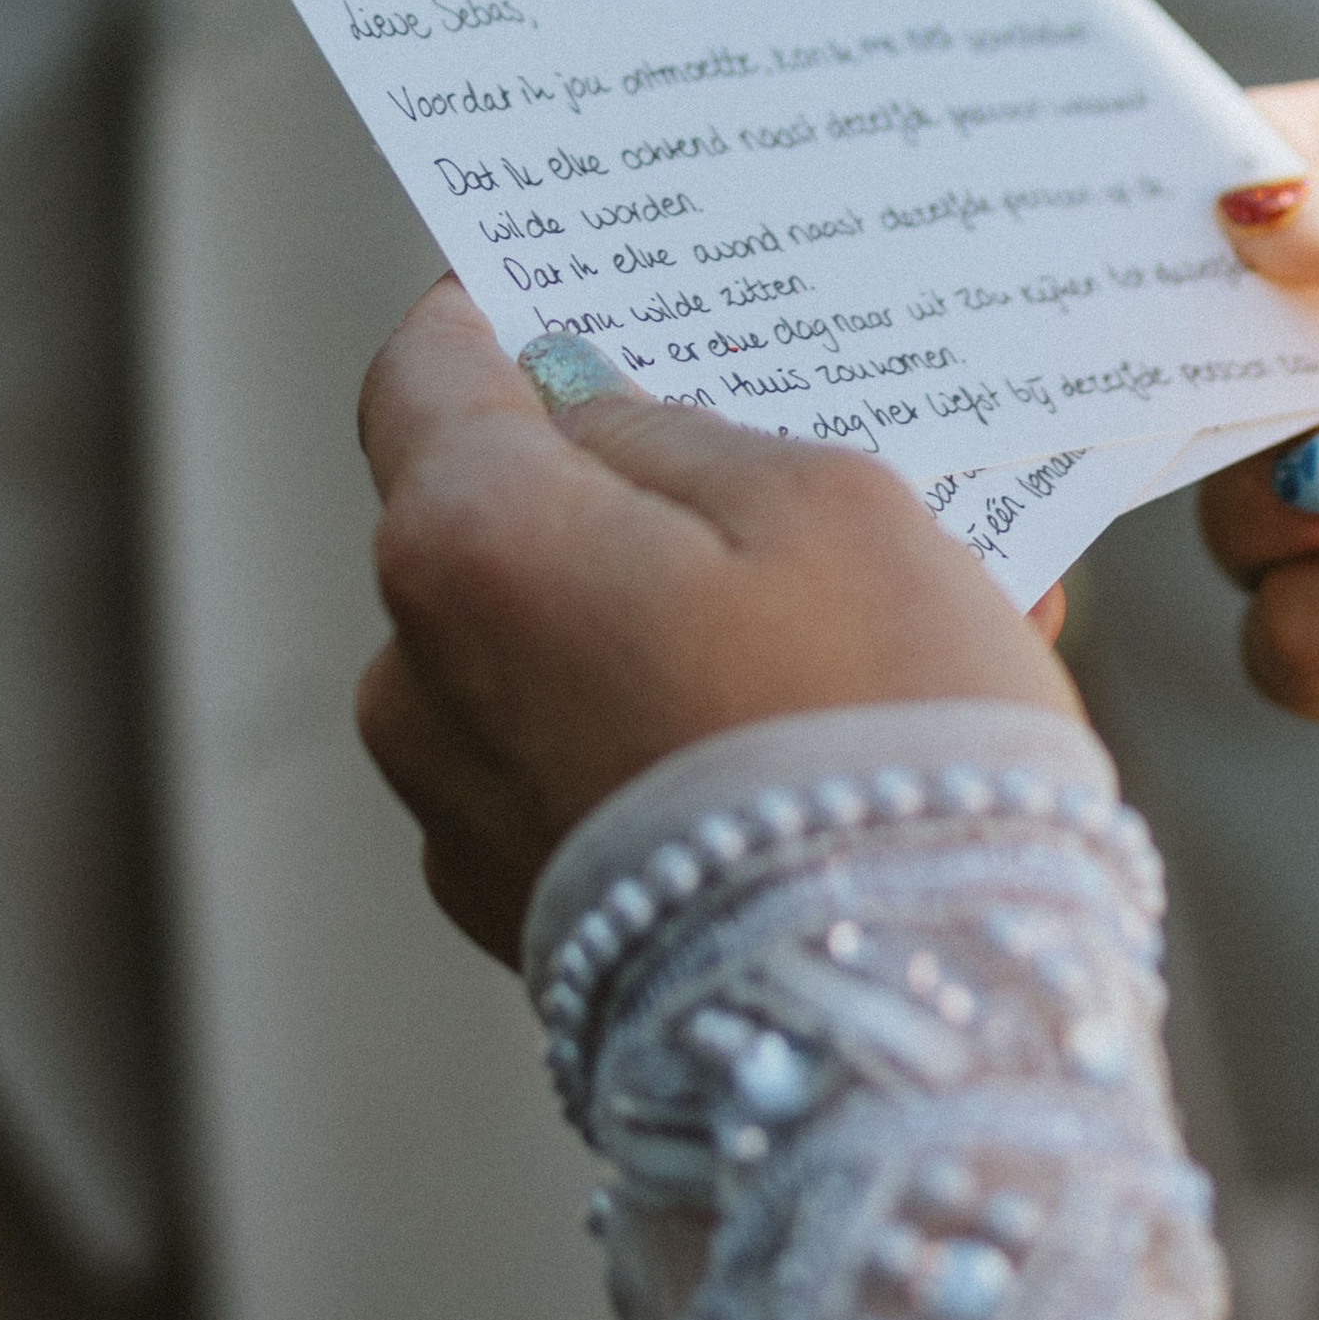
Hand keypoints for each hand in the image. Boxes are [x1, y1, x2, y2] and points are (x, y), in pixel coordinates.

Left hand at [356, 284, 1077, 959]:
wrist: (902, 1046)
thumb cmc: (868, 724)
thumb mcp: (818, 496)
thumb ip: (679, 428)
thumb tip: (596, 414)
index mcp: (459, 542)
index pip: (428, 369)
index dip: (502, 305)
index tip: (578, 273)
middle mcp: (416, 684)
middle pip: (509, 519)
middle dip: (643, 479)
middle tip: (797, 449)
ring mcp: (464, 821)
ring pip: (573, 651)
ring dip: (697, 611)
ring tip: (894, 603)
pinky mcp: (535, 929)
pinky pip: (606, 767)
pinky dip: (701, 726)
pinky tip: (856, 722)